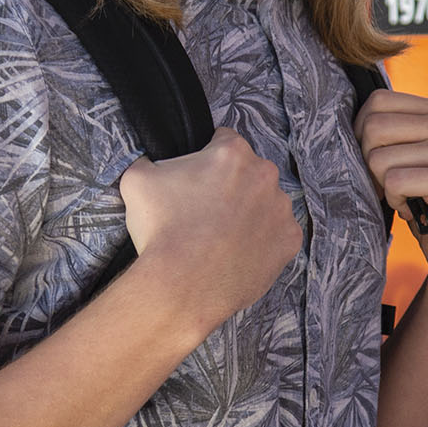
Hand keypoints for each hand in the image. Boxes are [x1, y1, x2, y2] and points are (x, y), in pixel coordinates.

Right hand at [120, 128, 302, 333]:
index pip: (223, 140)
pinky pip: (277, 234)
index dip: (206, 158)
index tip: (196, 179)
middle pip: (248, 171)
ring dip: (248, 212)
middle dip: (230, 185)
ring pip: (265, 202)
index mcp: (232, 153)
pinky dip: (262, 240)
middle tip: (205, 211)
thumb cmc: (162, 231)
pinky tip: (238, 251)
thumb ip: (147, 161)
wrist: (183, 285)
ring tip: (221, 236)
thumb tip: (149, 162)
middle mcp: (265, 175)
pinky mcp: (290, 241)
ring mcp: (281, 209)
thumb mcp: (137, 181)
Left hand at [355, 90, 427, 314]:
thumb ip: (391, 133)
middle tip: (389, 185)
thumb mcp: (412, 157)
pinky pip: (394, 182)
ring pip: (379, 158)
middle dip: (369, 162)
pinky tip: (415, 210)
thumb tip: (339, 119)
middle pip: (373, 127)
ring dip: (384, 187)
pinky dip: (396, 201)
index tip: (375, 161)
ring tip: (407, 198)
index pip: (378, 101)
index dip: (362, 133)